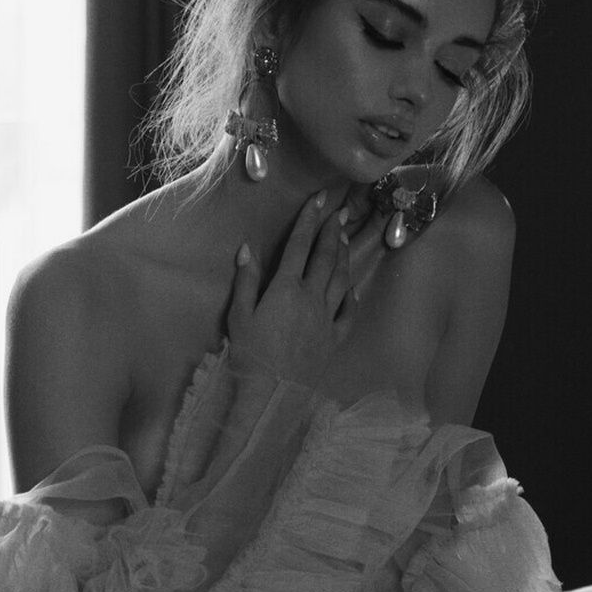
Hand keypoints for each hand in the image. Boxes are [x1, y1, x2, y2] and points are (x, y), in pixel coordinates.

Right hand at [227, 190, 357, 386]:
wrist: (270, 392)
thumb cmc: (249, 353)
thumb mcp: (238, 315)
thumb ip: (246, 280)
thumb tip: (247, 248)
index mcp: (285, 288)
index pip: (299, 245)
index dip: (309, 220)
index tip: (319, 200)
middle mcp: (311, 298)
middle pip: (326, 257)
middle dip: (332, 232)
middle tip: (339, 213)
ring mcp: (326, 318)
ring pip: (341, 279)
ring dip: (343, 256)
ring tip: (344, 240)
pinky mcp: (334, 338)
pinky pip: (348, 311)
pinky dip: (352, 295)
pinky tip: (352, 286)